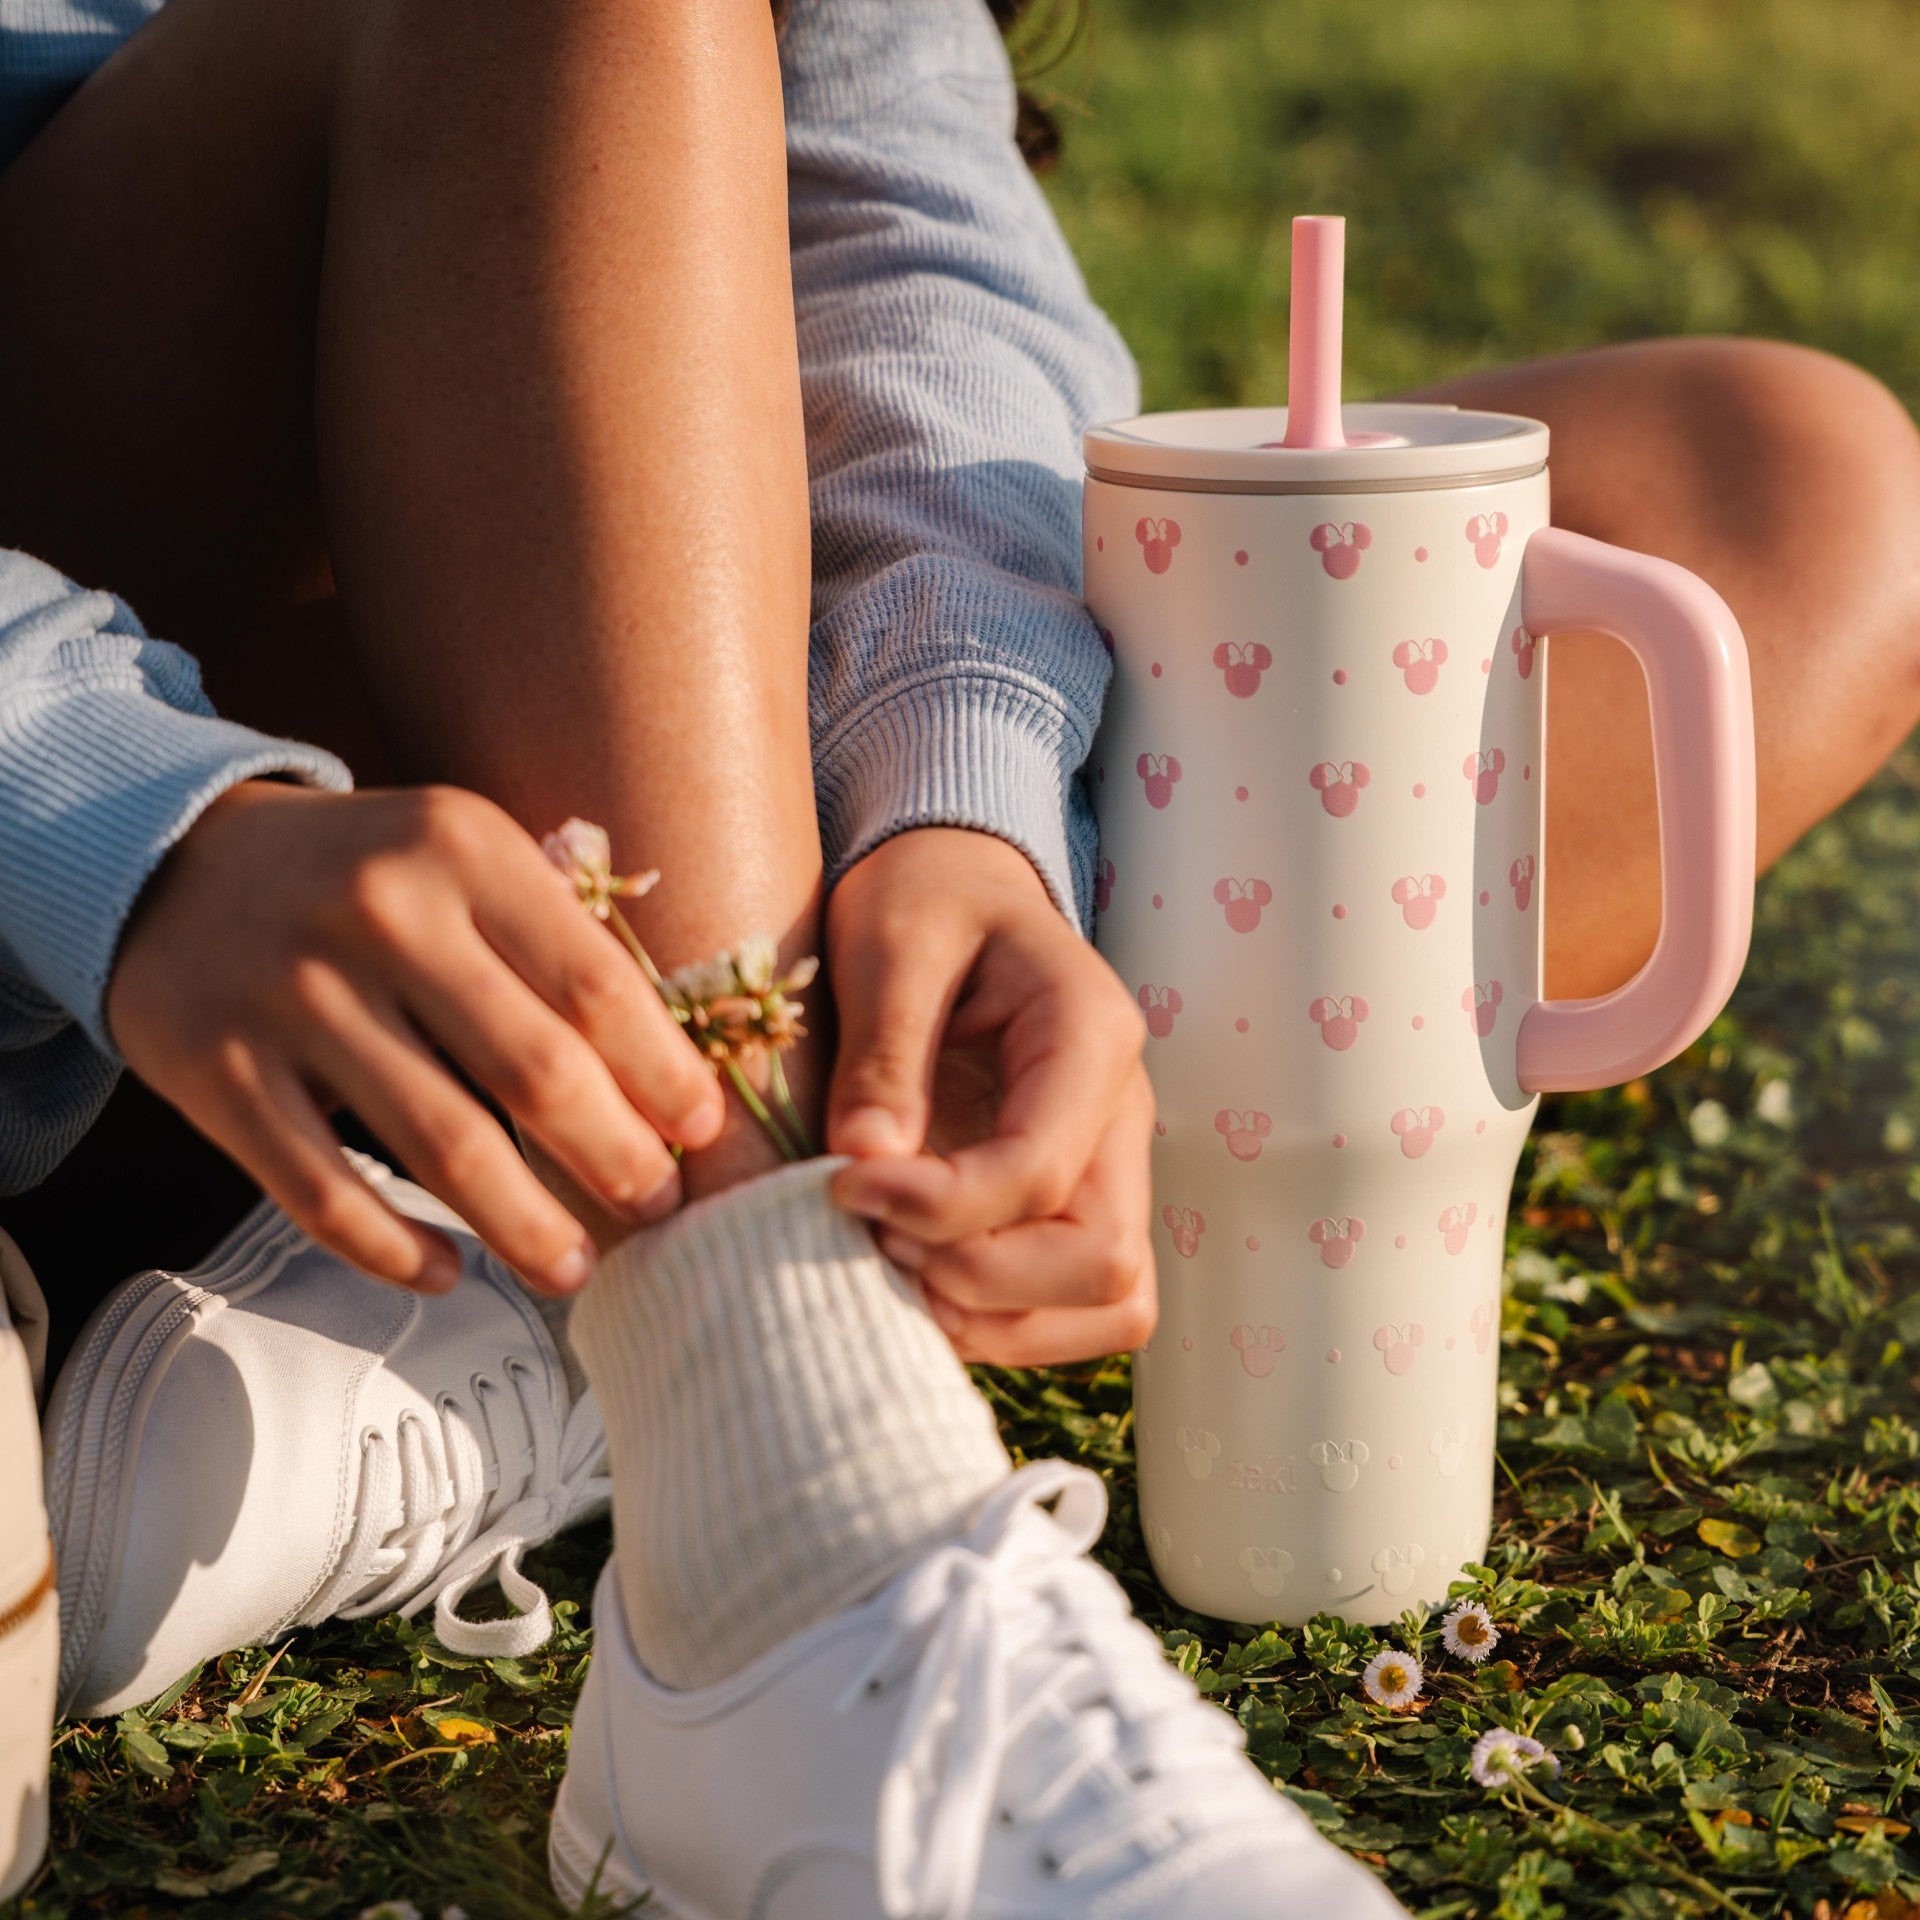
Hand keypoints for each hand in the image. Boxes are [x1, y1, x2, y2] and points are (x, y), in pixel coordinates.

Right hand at [108, 781, 724, 1293]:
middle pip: (534, 1070)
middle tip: (658, 1207)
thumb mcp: (463, 858)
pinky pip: (323, 1190)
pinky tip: (447, 1273)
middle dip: (614, 1157)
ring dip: (523, 1225)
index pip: (595, 984)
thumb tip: (667, 1074)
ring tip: (573, 1267)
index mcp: (462, 850)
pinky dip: (394, 1248)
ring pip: (440, 1145)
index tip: (703, 1130)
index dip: (663, 1072)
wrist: (170, 858)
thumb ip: (552, 937)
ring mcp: (292, 995)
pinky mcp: (217, 1071)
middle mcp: (380, 914)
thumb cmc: (366, 876)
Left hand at [824, 828, 1155, 1365]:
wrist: (958, 890)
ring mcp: (1109, 1166)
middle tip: (876, 1233)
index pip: (1040, 1168)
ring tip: (893, 1260)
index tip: (842, 1185)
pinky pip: (1075, 1307)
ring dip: (996, 1314)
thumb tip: (863, 1162)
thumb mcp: (891, 943)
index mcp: (1090, 1032)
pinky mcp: (1078, 1203)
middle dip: (979, 1276)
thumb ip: (882, 1052)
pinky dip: (999, 1318)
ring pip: (1109, 1301)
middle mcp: (1122, 1112)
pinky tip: (915, 1270)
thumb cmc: (926, 900)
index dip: (939, 1206)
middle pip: (1103, 1260)